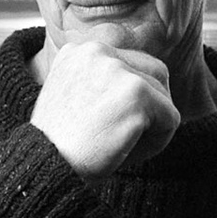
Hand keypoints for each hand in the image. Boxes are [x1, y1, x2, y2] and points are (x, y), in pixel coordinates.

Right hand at [31, 42, 179, 183]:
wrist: (45, 167)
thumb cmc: (58, 146)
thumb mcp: (72, 99)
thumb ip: (101, 85)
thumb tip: (146, 89)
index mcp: (79, 50)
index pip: (131, 65)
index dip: (131, 101)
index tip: (107, 127)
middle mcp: (98, 51)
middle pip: (156, 73)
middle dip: (151, 108)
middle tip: (126, 137)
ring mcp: (118, 70)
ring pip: (165, 97)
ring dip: (154, 126)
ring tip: (124, 147)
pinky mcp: (136, 93)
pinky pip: (171, 118)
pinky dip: (158, 142)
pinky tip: (128, 153)